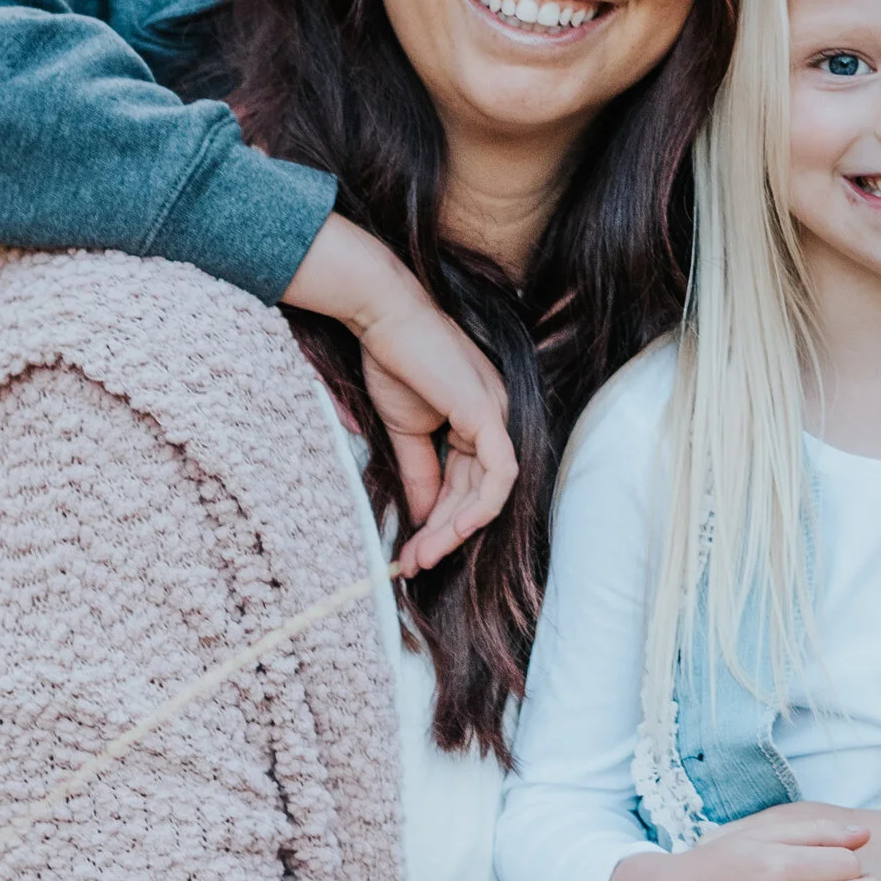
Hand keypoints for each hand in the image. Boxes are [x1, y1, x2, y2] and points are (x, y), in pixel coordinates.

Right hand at [285, 216, 515, 573]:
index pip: (468, 484)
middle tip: (413, 563)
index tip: (412, 552)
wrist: (381, 316)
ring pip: (489, 491)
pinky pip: (500, 473)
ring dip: (455, 529)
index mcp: (479, 420)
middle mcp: (496, 418)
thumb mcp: (406, 430)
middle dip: (444, 534)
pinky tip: (452, 530)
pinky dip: (481, 506)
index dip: (442, 522)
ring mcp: (497, 414)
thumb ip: (420, 472)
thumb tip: (423, 515)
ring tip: (422, 555)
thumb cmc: (392, 358)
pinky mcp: (489, 413)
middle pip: (479, 494)